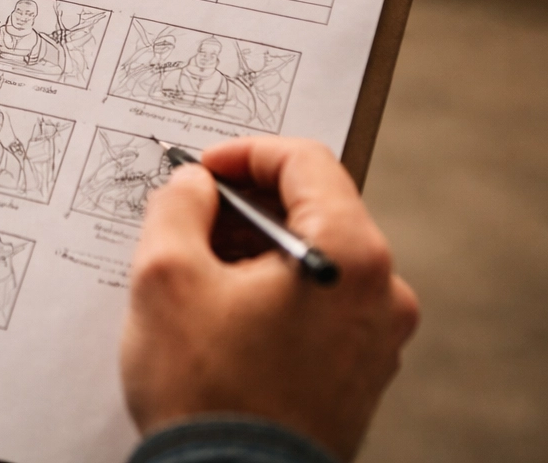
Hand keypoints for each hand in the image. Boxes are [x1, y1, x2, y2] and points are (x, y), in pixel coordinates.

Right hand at [121, 137, 418, 460]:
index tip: (201, 172)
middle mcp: (382, 293)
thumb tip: (194, 187)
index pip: (306, 162)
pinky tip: (222, 316)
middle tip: (189, 221)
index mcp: (350, 255)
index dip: (245, 154)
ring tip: (197, 274)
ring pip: (315, 260)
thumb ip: (178, 207)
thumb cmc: (207, 393)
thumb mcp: (166, 276)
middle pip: (315, 210)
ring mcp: (377, 339)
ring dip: (256, 252)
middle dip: (246, 207)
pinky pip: (320, 306)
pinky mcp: (360, 376)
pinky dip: (274, 293)